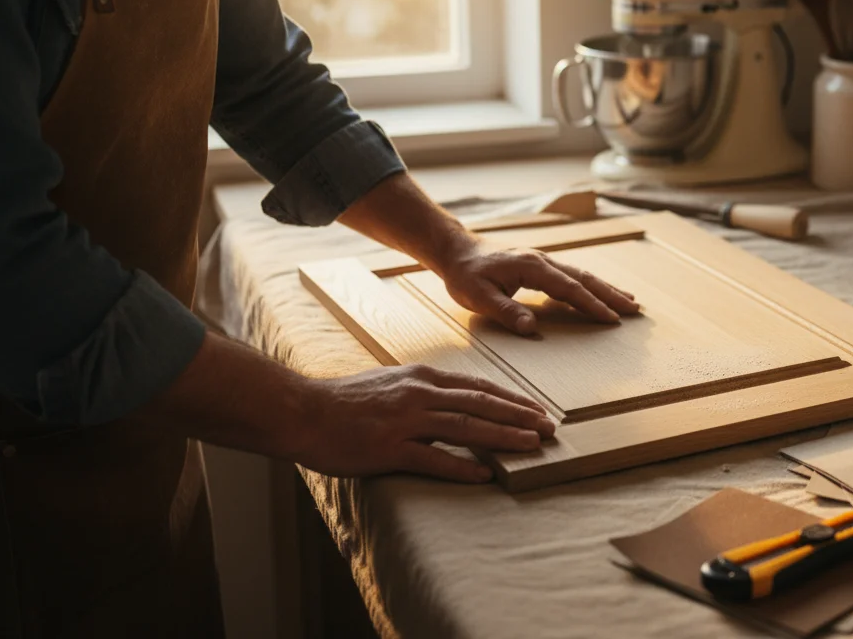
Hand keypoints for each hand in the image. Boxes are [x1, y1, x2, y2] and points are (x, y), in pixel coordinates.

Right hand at [292, 365, 555, 481]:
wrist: (303, 411)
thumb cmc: (346, 401)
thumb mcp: (392, 384)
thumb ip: (424, 391)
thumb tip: (456, 400)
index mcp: (421, 378)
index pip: (478, 387)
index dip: (512, 400)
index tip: (537, 410)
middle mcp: (419, 394)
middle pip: (480, 403)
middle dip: (519, 415)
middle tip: (549, 427)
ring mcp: (404, 421)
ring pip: (466, 426)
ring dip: (502, 436)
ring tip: (531, 445)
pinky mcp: (388, 448)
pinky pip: (432, 459)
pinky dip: (462, 467)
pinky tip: (485, 474)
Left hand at [434, 241, 639, 334]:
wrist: (456, 251)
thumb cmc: (465, 274)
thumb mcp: (478, 296)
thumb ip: (505, 311)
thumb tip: (531, 329)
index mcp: (532, 267)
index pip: (569, 288)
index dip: (591, 305)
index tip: (611, 319)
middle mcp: (544, 261)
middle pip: (585, 278)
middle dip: (611, 294)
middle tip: (634, 309)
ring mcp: (544, 262)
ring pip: (582, 275)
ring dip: (606, 289)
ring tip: (629, 301)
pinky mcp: (541, 266)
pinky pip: (573, 276)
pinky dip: (591, 285)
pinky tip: (600, 293)